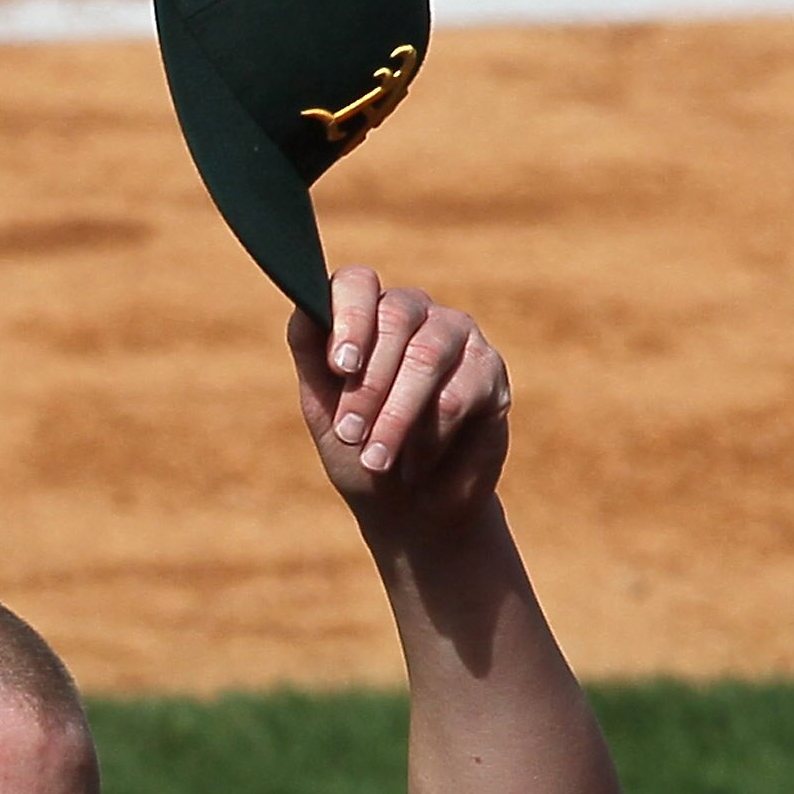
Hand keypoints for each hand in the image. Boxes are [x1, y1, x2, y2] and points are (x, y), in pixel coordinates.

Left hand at [288, 265, 511, 546]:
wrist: (409, 510)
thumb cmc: (360, 451)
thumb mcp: (323, 408)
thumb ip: (311, 356)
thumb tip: (304, 309)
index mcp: (367, 313)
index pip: (358, 283)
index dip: (349, 318)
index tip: (341, 367)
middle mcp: (414, 313)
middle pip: (394, 319)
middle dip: (367, 386)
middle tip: (350, 435)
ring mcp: (456, 336)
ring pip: (426, 356)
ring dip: (395, 416)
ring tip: (376, 461)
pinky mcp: (489, 371)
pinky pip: (456, 395)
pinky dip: (429, 438)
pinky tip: (415, 465)